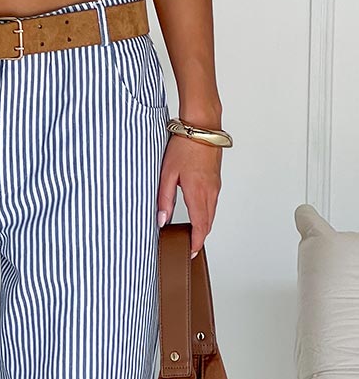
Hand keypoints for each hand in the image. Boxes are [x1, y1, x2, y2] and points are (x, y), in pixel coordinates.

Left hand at [156, 134, 221, 256]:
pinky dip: (206, 214)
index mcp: (198, 193)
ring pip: (211, 213)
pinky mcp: (216, 180)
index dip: (196, 242)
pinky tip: (197, 214)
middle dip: (199, 237)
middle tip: (188, 248)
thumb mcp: (167, 174)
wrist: (202, 126)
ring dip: (203, 226)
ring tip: (192, 235)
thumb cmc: (185, 145)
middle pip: (208, 223)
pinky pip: (212, 203)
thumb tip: (161, 220)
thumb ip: (164, 199)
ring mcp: (215, 186)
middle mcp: (211, 192)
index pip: (200, 226)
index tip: (189, 252)